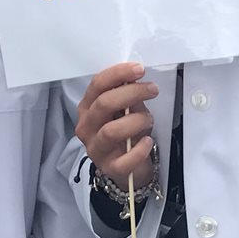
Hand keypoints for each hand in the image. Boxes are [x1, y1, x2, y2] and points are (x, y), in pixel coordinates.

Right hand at [75, 63, 158, 188]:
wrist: (129, 166)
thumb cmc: (126, 131)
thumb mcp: (126, 109)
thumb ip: (127, 95)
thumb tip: (135, 78)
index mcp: (87, 108)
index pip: (97, 85)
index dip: (118, 74)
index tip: (139, 69)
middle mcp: (86, 127)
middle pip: (103, 104)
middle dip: (131, 92)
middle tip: (152, 89)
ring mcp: (96, 149)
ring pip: (112, 131)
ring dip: (136, 120)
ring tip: (149, 119)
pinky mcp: (109, 168)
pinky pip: (124, 160)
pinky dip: (140, 150)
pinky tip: (147, 142)